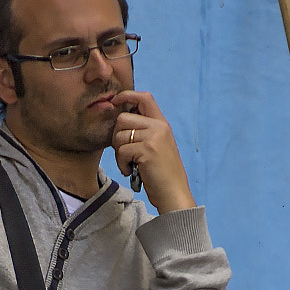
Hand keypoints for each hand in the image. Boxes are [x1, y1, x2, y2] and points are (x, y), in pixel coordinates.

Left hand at [109, 91, 196, 211]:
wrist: (174, 194)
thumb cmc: (162, 174)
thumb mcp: (158, 146)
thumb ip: (145, 131)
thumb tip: (120, 119)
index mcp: (162, 124)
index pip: (144, 97)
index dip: (127, 95)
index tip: (115, 101)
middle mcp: (159, 127)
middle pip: (123, 118)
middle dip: (117, 136)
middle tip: (124, 152)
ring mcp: (154, 138)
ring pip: (119, 135)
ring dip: (118, 152)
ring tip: (129, 164)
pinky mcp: (147, 150)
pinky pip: (121, 151)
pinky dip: (121, 163)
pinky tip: (129, 171)